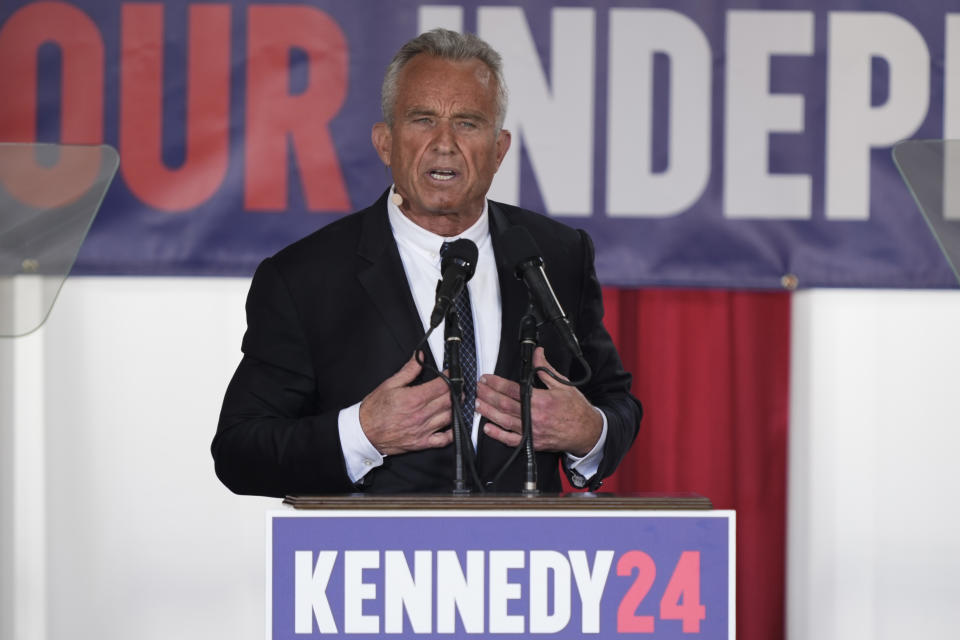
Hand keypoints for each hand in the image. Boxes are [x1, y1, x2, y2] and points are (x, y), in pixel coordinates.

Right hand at [358, 354, 452, 454]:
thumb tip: (419, 357)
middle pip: (449, 400)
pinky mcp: (422, 443)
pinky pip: (444, 440)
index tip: (452, 373)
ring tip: (457, 400)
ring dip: (457, 408)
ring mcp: (423, 430)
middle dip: (457, 391)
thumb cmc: (374, 410)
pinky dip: (452, 432)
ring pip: (450, 417)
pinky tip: (453, 424)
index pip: (442, 385)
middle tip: (458, 386)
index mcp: (414, 398)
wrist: (364, 432)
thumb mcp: (389, 384)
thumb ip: (408, 370)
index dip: (451, 377)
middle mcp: (421, 415)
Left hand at [476, 347, 601, 456]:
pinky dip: (498, 435)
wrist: (587, 432)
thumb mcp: (562, 385)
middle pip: (505, 405)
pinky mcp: (532, 443)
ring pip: (504, 421)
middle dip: (488, 395)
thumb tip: (537, 353)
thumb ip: (545, 369)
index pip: (513, 389)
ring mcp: (532, 431)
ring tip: (477, 404)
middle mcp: (535, 416)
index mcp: (541, 400)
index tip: (486, 378)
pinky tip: (488, 428)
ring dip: (488, 412)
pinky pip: (512, 440)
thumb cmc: (576, 409)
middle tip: (478, 388)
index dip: (496, 383)